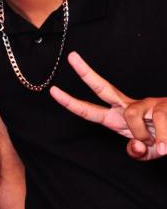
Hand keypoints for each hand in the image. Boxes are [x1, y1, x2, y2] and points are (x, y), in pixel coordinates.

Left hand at [50, 52, 166, 160]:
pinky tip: (166, 146)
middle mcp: (128, 106)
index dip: (71, 103)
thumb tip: (134, 144)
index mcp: (117, 119)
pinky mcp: (163, 105)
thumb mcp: (146, 152)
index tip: (53, 91)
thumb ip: (136, 152)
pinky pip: (157, 121)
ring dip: (144, 136)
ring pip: (132, 115)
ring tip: (158, 146)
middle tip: (71, 56)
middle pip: (103, 87)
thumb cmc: (163, 143)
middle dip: (86, 73)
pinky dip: (161, 139)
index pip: (90, 110)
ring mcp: (146, 103)